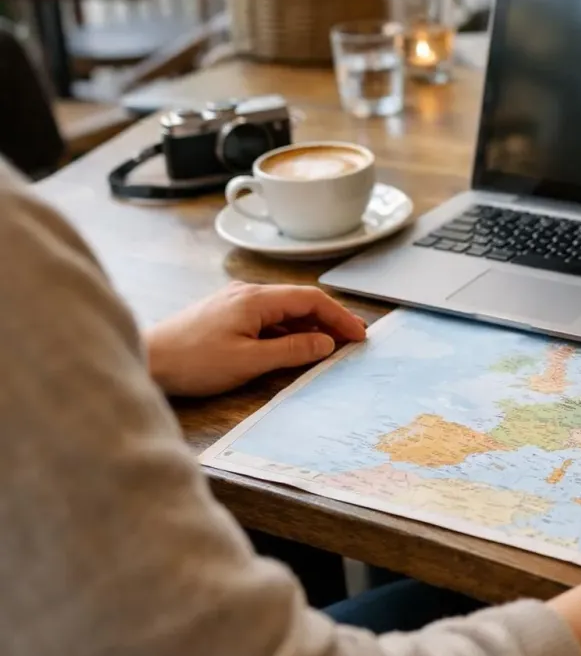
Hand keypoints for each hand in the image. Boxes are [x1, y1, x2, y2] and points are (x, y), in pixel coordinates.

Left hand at [145, 282, 366, 396]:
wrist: (145, 360)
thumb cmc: (192, 362)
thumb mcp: (249, 362)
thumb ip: (292, 351)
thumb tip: (326, 343)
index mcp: (255, 299)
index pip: (311, 300)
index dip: (339, 316)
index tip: (360, 336)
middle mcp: (247, 293)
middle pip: (300, 302)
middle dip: (330, 319)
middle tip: (354, 339)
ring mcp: (235, 303)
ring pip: (284, 310)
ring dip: (310, 326)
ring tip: (331, 345)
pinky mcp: (225, 315)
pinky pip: (267, 318)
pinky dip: (288, 330)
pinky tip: (296, 346)